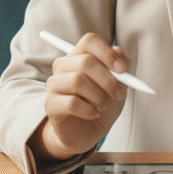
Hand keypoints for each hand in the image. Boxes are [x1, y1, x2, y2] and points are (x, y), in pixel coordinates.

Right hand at [33, 33, 128, 160]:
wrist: (88, 132)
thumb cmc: (102, 102)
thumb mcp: (118, 83)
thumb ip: (120, 66)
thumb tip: (119, 53)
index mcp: (79, 55)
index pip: (89, 41)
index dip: (108, 53)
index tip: (122, 69)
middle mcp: (63, 65)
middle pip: (85, 62)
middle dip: (108, 80)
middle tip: (119, 93)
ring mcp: (54, 84)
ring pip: (78, 81)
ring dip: (98, 96)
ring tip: (103, 105)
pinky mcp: (50, 105)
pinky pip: (72, 103)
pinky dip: (89, 110)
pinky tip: (93, 114)